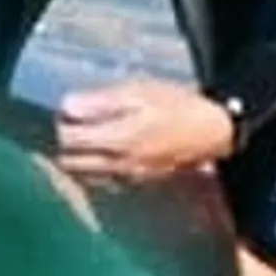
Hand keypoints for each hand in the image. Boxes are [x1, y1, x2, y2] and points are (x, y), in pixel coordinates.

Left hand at [50, 78, 236, 187]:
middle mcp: (118, 165)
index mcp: (116, 140)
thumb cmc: (178, 106)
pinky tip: (105, 152)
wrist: (213, 132)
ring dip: (78, 158)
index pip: (68, 139)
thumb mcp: (140, 93)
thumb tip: (67, 106)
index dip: (62, 123)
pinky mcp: (138, 182)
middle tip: (75, 124)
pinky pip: (104, 180)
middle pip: (71, 162)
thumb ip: (101, 102)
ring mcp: (128, 177)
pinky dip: (95, 169)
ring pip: (85, 175)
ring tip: (88, 137)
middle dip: (66, 144)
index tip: (68, 111)